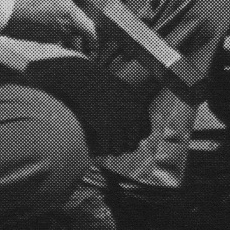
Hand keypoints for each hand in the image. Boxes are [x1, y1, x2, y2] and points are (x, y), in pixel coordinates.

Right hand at [6, 0, 98, 49]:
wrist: (3, 11)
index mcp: (70, 18)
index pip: (91, 33)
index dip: (95, 33)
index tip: (97, 28)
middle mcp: (62, 31)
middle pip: (77, 32)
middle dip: (78, 24)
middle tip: (76, 11)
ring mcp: (48, 36)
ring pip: (62, 33)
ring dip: (62, 24)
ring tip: (56, 9)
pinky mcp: (35, 37)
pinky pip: (47, 34)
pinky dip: (47, 25)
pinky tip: (40, 13)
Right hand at [22, 56, 151, 156]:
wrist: (84, 79)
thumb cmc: (101, 84)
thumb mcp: (123, 92)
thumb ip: (131, 108)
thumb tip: (134, 132)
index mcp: (140, 107)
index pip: (145, 133)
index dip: (135, 137)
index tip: (124, 138)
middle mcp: (134, 116)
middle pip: (133, 144)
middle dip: (122, 146)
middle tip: (112, 145)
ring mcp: (120, 122)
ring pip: (119, 149)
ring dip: (110, 150)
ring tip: (103, 149)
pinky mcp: (105, 127)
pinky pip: (105, 148)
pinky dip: (99, 150)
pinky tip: (93, 150)